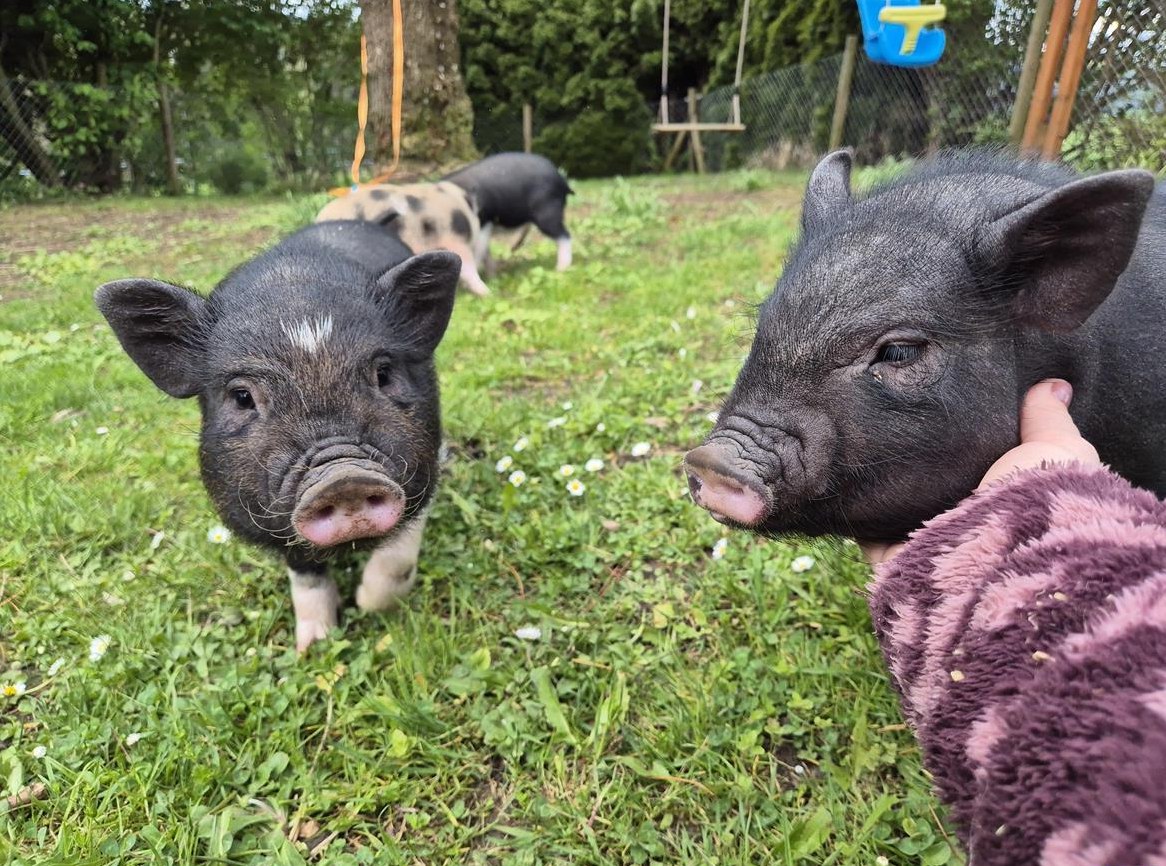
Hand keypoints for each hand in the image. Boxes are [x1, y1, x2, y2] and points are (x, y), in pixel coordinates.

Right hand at [861, 379, 1099, 566]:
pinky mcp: (891, 558)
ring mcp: (927, 543)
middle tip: (892, 407)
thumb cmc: (1040, 506)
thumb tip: (1055, 383)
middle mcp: (965, 521)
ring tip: (859, 427)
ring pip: (894, 503)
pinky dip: (852, 504)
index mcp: (1003, 496)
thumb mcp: (1057, 451)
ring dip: (880, 477)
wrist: (1004, 566)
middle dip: (915, 454)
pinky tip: (841, 464)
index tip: (943, 396)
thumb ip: (1048, 421)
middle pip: (931, 481)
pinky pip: (863, 526)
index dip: (963, 432)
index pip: (977, 460)